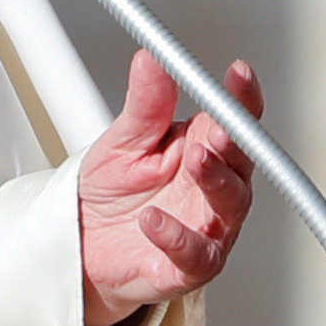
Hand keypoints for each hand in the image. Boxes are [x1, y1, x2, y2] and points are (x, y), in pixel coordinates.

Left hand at [76, 50, 262, 325]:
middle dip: (236, 141)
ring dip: (217, 181)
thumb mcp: (124, 140)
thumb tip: (152, 58)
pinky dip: (176, 237)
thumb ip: (146, 104)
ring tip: (197, 159)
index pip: (233, 120)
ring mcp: (206, 228)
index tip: (239, 74)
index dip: (241, 98)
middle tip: (223, 124)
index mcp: (203, 150)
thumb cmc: (112, 194)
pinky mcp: (187, 266)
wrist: (84, 245)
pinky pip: (193, 254)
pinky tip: (154, 220)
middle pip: (241, 162)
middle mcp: (212, 189)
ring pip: (230, 206)